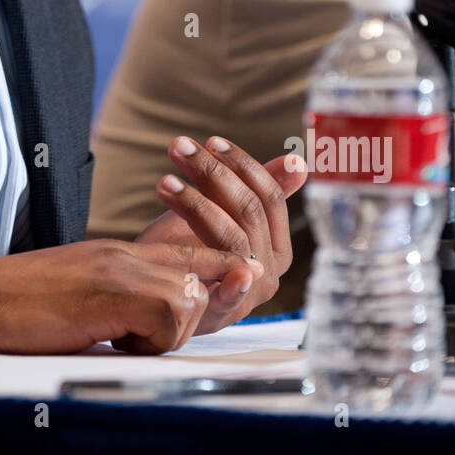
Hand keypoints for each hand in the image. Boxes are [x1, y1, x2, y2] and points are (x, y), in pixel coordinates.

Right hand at [0, 237, 264, 355]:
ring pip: (193, 298)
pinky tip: (108, 337)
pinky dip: (148, 340)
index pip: (192, 253)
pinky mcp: (114, 291)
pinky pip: (169, 317)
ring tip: (116, 335)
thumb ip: (123, 302)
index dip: (224, 269)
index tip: (249, 276)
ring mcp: (123, 268)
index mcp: (123, 254)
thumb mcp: (83, 296)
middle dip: (193, 318)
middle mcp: (130, 253)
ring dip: (164, 332)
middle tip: (139, 336)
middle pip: (206, 278)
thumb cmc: (20, 306)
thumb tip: (153, 324)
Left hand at [134, 135, 308, 333]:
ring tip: (165, 182)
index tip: (211, 142)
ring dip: (196, 203)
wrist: (156, 294)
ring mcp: (249, 293)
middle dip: (213, 173)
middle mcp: (269, 270)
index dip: (242, 165)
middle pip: (249, 211)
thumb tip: (298, 161)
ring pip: (232, 236)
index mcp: (276, 245)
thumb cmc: (187, 250)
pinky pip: (231, 295)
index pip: (269, 197)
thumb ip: (252, 188)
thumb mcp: (218, 211)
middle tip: (180, 148)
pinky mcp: (223, 313)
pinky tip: (231, 271)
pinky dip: (233, 284)